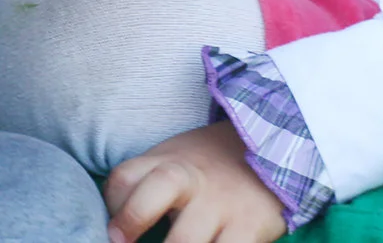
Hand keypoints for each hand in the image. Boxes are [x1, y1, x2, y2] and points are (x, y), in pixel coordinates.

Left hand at [105, 122, 287, 242]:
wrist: (268, 150)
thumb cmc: (206, 169)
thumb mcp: (171, 163)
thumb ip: (142, 186)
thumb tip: (114, 231)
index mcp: (165, 163)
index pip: (126, 177)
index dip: (114, 206)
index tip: (113, 235)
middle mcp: (192, 179)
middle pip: (159, 187)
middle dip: (134, 218)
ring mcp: (221, 204)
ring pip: (188, 239)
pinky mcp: (250, 227)